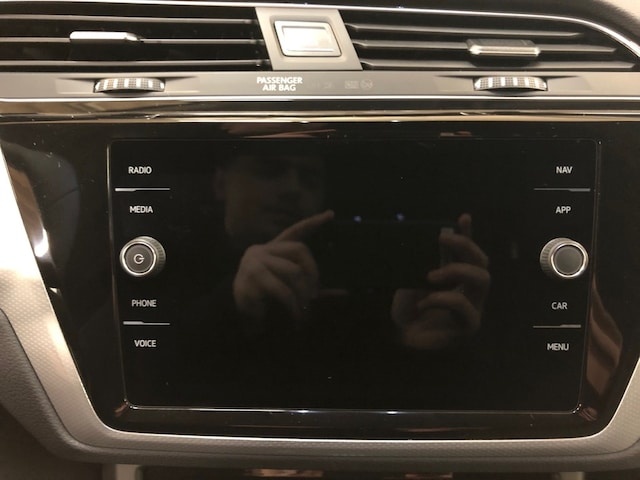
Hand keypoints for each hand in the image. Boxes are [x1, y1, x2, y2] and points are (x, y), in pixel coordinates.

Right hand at [232, 210, 332, 325]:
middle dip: (313, 272)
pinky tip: (295, 313)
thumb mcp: (291, 291)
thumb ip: (313, 288)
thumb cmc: (265, 300)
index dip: (312, 223)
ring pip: (292, 271)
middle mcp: (263, 250)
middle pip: (299, 249)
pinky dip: (292, 304)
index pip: (294, 231)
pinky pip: (281, 289)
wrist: (236, 315)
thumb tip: (344, 292)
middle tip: (315, 294)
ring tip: (305, 308)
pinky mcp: (252, 277)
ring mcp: (255, 261)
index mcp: (273, 250)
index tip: (330, 214)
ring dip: (303, 292)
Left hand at [392, 214, 489, 349]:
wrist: (399, 342)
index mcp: (456, 279)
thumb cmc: (405, 313)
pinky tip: (424, 303)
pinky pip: (463, 305)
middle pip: (482, 262)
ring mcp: (473, 308)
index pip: (467, 253)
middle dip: (465, 245)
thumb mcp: (409, 282)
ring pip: (482, 279)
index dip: (468, 235)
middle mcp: (469, 292)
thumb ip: (419, 264)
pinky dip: (442, 299)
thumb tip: (421, 241)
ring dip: (456, 270)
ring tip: (431, 275)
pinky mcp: (468, 326)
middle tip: (442, 239)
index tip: (462, 217)